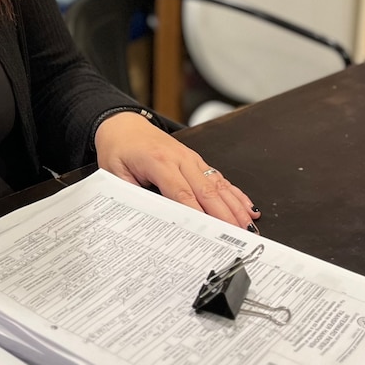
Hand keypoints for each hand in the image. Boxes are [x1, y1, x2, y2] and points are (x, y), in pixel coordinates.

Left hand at [95, 112, 260, 231]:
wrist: (123, 125)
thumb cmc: (119, 148)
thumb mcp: (115, 173)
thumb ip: (131, 194)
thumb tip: (145, 218)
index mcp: (158, 161)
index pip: (181, 193)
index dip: (198, 215)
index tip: (210, 234)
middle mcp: (179, 158)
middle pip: (206, 191)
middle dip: (225, 216)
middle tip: (239, 239)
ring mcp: (190, 158)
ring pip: (218, 185)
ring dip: (235, 208)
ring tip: (249, 229)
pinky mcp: (196, 160)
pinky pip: (219, 177)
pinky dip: (235, 194)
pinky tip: (247, 208)